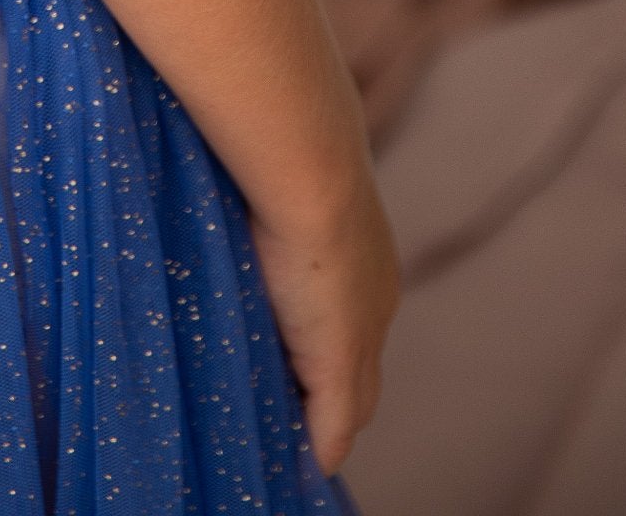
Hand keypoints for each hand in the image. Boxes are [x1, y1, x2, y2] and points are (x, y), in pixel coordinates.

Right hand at [250, 175, 400, 475]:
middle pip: (362, 373)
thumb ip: (275, 210)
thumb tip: (249, 193)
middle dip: (334, 396)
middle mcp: (376, 301)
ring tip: (292, 438)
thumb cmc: (285, 160)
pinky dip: (320, 447)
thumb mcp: (283, 191)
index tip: (298, 361)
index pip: (355, 324)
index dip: (329, 348)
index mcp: (367, 262)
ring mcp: (362, 334)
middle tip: (296, 415)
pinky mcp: (340, 360)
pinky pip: (334, 426)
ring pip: (353, 402)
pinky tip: (306, 464)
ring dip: (324, 421)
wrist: (308, 164)